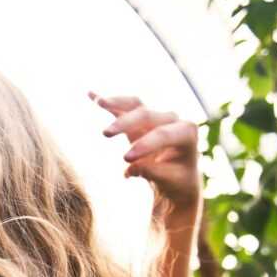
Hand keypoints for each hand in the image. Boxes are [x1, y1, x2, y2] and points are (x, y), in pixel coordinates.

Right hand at [89, 91, 201, 217]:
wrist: (177, 176)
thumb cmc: (177, 180)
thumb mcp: (169, 181)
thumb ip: (153, 173)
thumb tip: (130, 169)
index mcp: (186, 132)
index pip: (163, 134)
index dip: (144, 144)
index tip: (125, 159)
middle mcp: (172, 119)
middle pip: (146, 115)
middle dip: (125, 123)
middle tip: (105, 134)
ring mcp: (156, 116)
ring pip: (135, 105)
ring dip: (116, 102)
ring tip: (99, 102)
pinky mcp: (140, 118)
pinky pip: (124, 107)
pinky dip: (109, 102)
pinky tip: (90, 95)